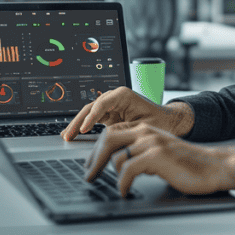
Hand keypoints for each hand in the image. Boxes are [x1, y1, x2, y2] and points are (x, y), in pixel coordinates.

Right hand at [61, 86, 192, 139]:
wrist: (167, 121)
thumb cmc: (159, 122)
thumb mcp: (143, 127)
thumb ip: (126, 130)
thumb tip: (109, 139)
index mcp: (123, 95)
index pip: (102, 103)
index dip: (91, 117)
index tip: (84, 130)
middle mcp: (114, 98)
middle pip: (91, 107)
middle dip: (78, 121)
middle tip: (69, 134)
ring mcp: (111, 106)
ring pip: (89, 113)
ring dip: (77, 124)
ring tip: (66, 136)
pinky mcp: (109, 115)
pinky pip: (92, 119)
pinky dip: (82, 126)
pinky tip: (73, 134)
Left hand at [84, 122, 234, 196]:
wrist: (213, 166)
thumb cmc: (188, 163)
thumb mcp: (160, 152)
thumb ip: (141, 152)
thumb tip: (119, 163)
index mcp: (146, 129)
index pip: (112, 131)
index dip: (97, 148)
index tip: (90, 163)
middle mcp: (146, 132)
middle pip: (108, 138)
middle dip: (94, 158)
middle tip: (88, 174)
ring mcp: (151, 143)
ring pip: (115, 154)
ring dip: (107, 172)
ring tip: (106, 184)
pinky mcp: (157, 156)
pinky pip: (127, 169)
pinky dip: (122, 183)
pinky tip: (124, 190)